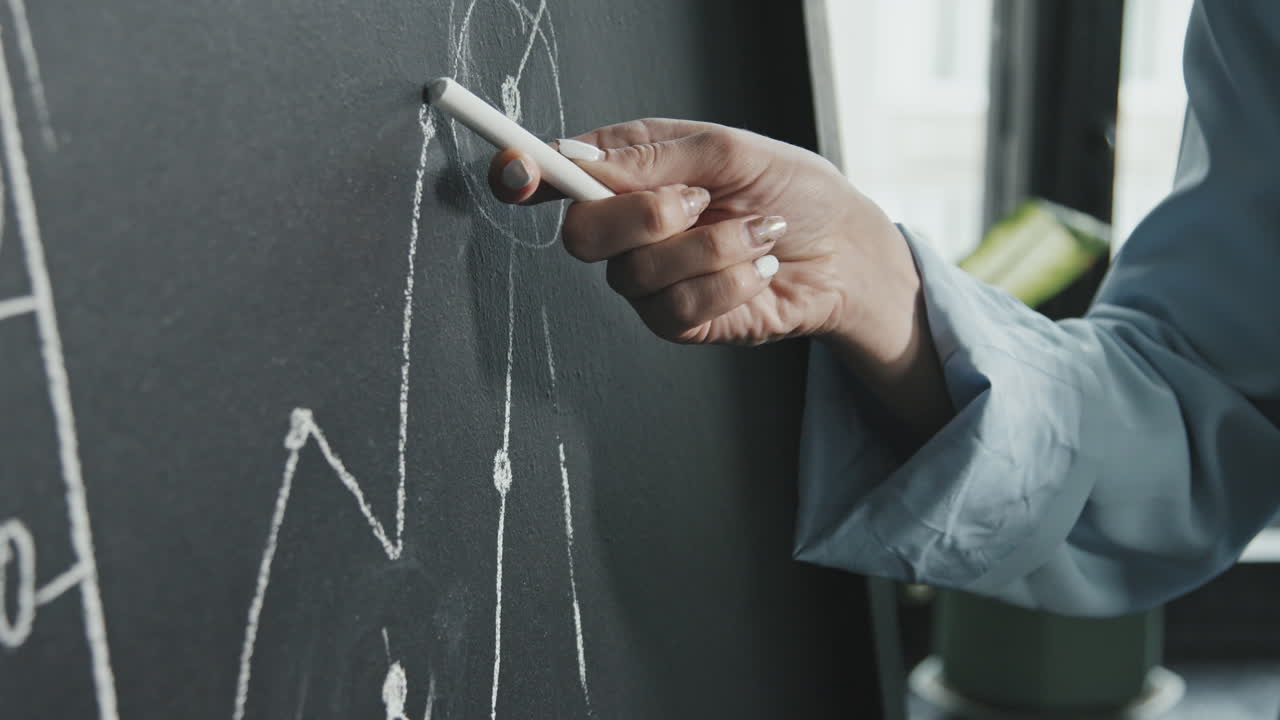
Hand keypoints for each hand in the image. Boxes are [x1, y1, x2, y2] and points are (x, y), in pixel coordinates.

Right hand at [488, 119, 950, 433]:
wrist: (845, 250)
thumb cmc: (791, 190)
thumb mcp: (729, 152)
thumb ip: (653, 157)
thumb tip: (578, 157)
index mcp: (628, 170)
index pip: (554, 174)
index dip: (523, 174)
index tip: (518, 174)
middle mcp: (627, 226)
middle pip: (580, 234)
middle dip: (642, 217)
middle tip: (698, 201)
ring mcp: (648, 278)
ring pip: (635, 275)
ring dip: (712, 249)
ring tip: (758, 232)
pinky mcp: (677, 321)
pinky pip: (675, 310)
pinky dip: (728, 283)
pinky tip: (760, 267)